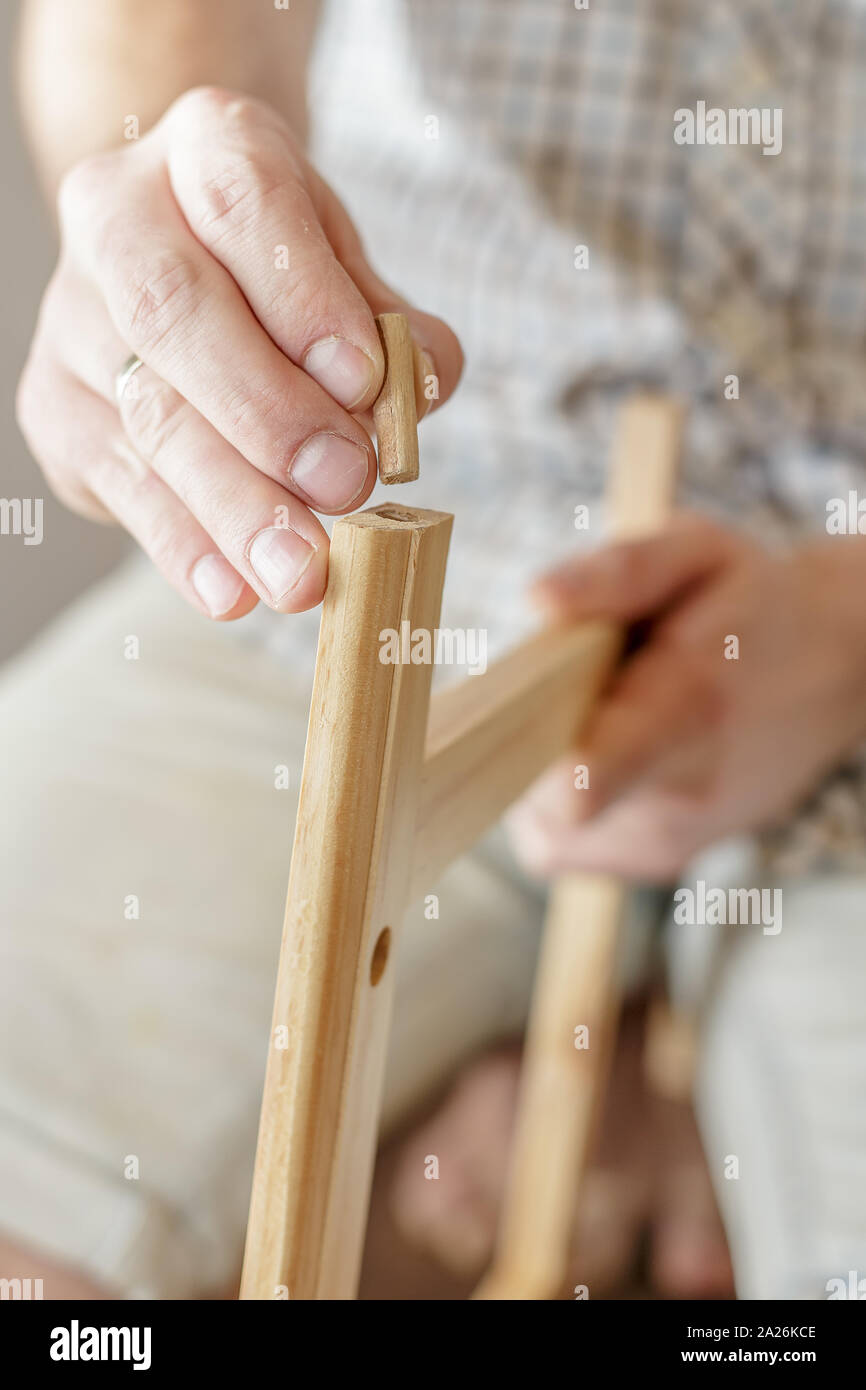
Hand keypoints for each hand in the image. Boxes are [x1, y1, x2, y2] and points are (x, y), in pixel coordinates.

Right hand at [17, 87, 461, 618]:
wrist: (180, 256)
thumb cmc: (282, 265)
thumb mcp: (349, 268)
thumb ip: (391, 323)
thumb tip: (425, 381)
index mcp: (204, 147)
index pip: (246, 204)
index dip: (305, 297)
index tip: (365, 383)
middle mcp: (117, 215)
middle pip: (175, 314)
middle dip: (267, 414)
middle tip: (344, 489)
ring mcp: (71, 314)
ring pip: (144, 413)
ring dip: (230, 503)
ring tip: (300, 571)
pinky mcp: (54, 404)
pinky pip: (120, 482)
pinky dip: (183, 544)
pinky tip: (233, 590)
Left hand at [509, 516, 865, 880]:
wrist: (839, 670)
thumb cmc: (751, 601)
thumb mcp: (699, 552)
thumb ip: (619, 572)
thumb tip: (538, 597)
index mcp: (687, 705)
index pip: (598, 772)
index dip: (548, 766)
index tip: (530, 756)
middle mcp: (681, 793)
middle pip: (540, 800)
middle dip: (524, 744)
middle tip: (569, 691)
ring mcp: (670, 838)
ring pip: (543, 827)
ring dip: (542, 774)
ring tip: (604, 718)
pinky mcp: (658, 861)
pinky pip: (562, 846)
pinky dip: (562, 805)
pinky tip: (609, 754)